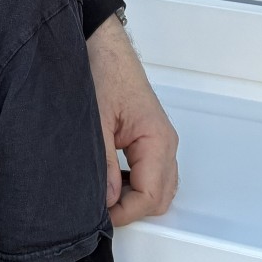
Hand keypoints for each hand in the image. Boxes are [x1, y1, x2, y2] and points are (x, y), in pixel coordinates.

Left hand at [86, 15, 178, 225]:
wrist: (102, 45)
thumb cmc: (103, 71)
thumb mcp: (96, 121)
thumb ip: (103, 164)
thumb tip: (107, 200)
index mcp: (156, 139)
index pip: (151, 196)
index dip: (124, 213)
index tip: (98, 216)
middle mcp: (164, 142)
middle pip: (160, 197)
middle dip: (131, 209)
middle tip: (99, 210)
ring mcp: (159, 140)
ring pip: (157, 188)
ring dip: (133, 198)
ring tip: (102, 195)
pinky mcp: (149, 137)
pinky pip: (150, 173)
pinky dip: (133, 184)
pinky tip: (109, 180)